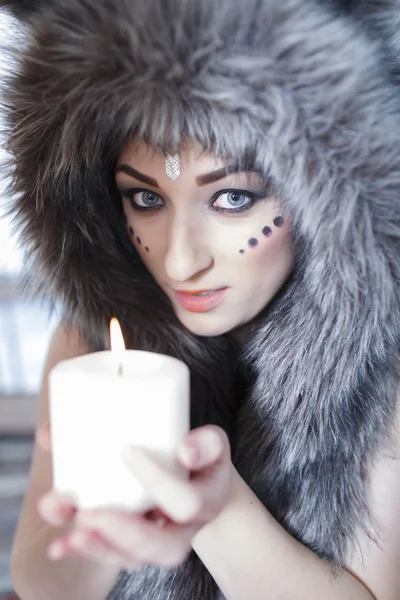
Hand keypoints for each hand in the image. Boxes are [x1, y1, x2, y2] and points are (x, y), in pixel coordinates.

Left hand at [36, 422, 232, 569]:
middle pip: (159, 548)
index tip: (127, 451)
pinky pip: (106, 553)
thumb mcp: (213, 444)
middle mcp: (181, 532)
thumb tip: (185, 452)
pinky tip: (58, 539)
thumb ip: (206, 442)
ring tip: (66, 530)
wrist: (197, 484)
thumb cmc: (202, 459)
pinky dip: (78, 546)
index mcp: (205, 504)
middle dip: (122, 535)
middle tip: (90, 515)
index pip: (186, 503)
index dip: (158, 483)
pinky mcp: (127, 544)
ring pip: (127, 557)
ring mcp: (153, 543)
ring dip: (94, 547)